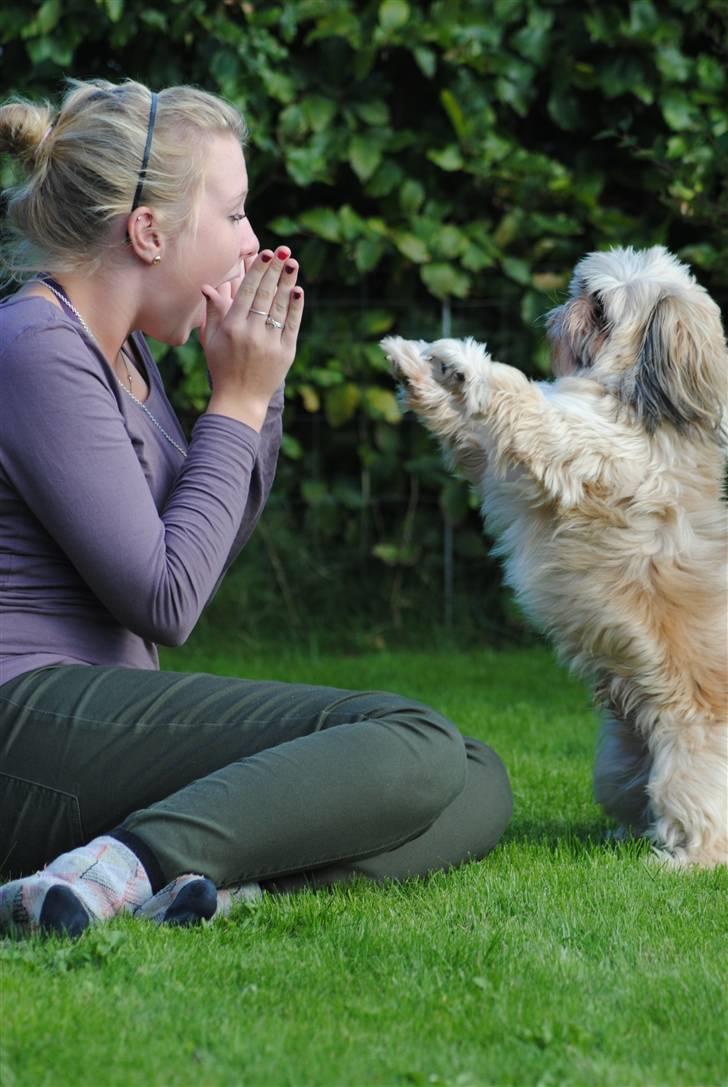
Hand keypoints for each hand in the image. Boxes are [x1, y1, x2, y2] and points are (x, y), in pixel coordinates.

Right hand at [200, 246, 303, 429]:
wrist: (241, 399)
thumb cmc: (222, 367)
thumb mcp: (212, 340)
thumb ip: (213, 312)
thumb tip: (207, 286)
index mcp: (233, 327)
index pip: (247, 292)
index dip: (257, 271)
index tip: (265, 254)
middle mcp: (252, 333)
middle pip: (265, 295)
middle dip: (274, 271)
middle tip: (283, 251)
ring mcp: (270, 343)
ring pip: (280, 306)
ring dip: (287, 283)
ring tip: (292, 263)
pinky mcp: (286, 352)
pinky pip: (292, 325)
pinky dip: (295, 307)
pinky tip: (298, 290)